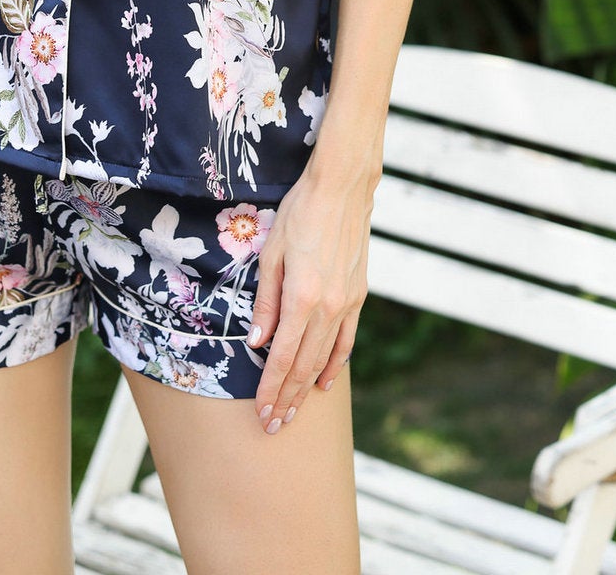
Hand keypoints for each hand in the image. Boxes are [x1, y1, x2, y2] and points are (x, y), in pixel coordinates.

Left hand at [245, 164, 373, 433]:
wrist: (342, 189)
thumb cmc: (299, 214)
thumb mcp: (271, 254)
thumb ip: (265, 302)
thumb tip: (256, 343)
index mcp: (302, 298)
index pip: (283, 357)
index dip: (271, 388)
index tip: (261, 413)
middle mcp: (328, 308)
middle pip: (304, 365)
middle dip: (287, 398)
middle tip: (273, 426)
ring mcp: (347, 303)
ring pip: (326, 358)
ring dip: (308, 388)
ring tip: (294, 412)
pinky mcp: (358, 295)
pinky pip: (346, 340)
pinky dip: (335, 364)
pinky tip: (325, 382)